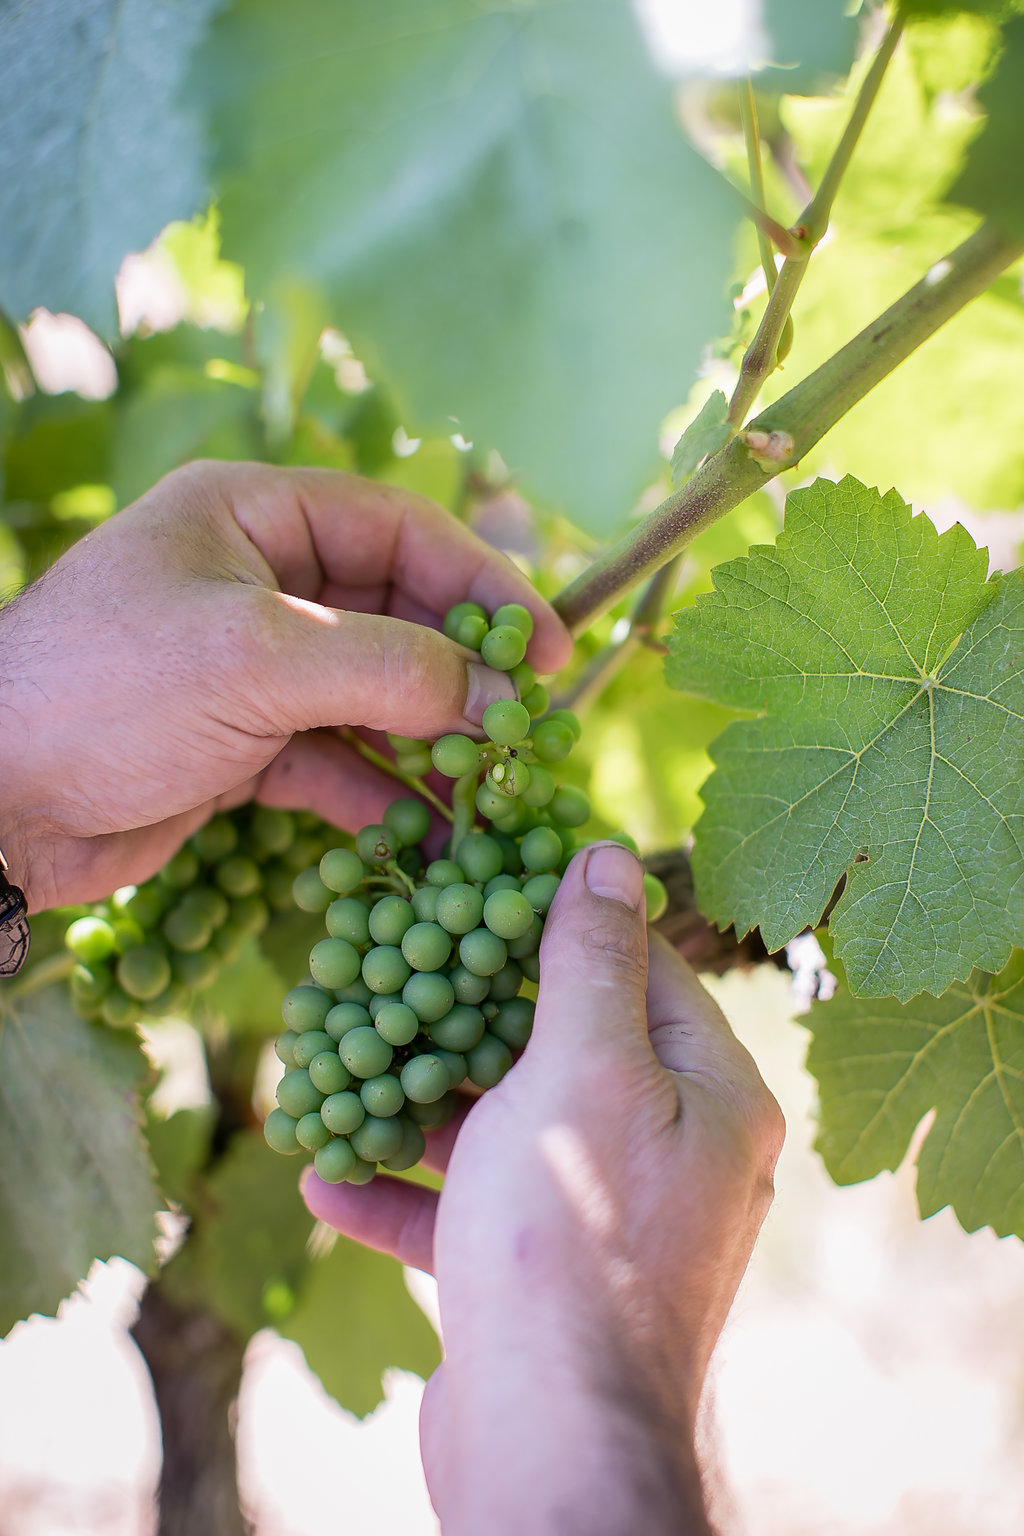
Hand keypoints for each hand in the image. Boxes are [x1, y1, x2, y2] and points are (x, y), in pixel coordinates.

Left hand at [0, 461, 570, 910]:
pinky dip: (377, 793)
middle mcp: (255, 583)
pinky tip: (421, 830)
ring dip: (429, 742)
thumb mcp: (260, 660)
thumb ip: (391, 669)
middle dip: (463, 675)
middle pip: (395, 616)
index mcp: (252, 518)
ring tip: (489, 791)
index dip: (484, 584)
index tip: (548, 651)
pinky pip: (332, 760)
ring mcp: (247, 668)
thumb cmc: (109, 693)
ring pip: (371, 695)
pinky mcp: (236, 745)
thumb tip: (499, 698)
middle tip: (529, 732)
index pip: (400, 530)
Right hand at [303, 842, 784, 1535]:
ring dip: (422, 1105)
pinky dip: (407, 1195)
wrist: (549, 1443)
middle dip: (471, 1017)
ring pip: (508, 1133)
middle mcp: (674, 1156)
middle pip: (564, 1050)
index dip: (565, 922)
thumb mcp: (584, 1068)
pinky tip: (328, 1175)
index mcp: (712, 1097)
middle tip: (399, 966)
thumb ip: (591, 959)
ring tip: (344, 1065)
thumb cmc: (573, 1236)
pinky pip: (473, 1215)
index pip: (644, 971)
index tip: (489, 887)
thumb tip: (605, 855)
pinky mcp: (543, 1283)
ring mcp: (607, 1222)